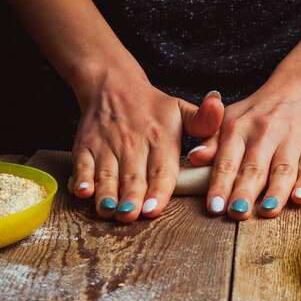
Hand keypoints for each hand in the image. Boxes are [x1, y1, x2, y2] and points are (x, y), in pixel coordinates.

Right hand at [71, 70, 222, 221]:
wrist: (112, 84)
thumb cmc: (152, 107)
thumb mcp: (181, 109)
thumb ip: (204, 120)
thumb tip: (219, 105)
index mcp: (160, 139)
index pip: (161, 169)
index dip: (157, 190)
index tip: (153, 208)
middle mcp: (133, 143)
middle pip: (133, 176)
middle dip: (131, 198)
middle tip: (131, 216)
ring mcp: (107, 145)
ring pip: (107, 174)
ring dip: (107, 194)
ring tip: (109, 211)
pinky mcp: (86, 146)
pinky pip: (82, 164)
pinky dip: (82, 179)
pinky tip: (84, 193)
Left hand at [187, 78, 300, 218]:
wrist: (298, 88)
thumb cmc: (257, 114)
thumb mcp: (229, 120)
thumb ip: (211, 141)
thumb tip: (195, 157)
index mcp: (239, 127)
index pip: (227, 161)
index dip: (220, 185)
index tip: (214, 207)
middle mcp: (266, 130)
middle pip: (254, 167)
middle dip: (245, 191)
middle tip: (237, 213)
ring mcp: (293, 137)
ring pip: (283, 168)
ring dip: (276, 191)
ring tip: (267, 211)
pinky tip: (299, 198)